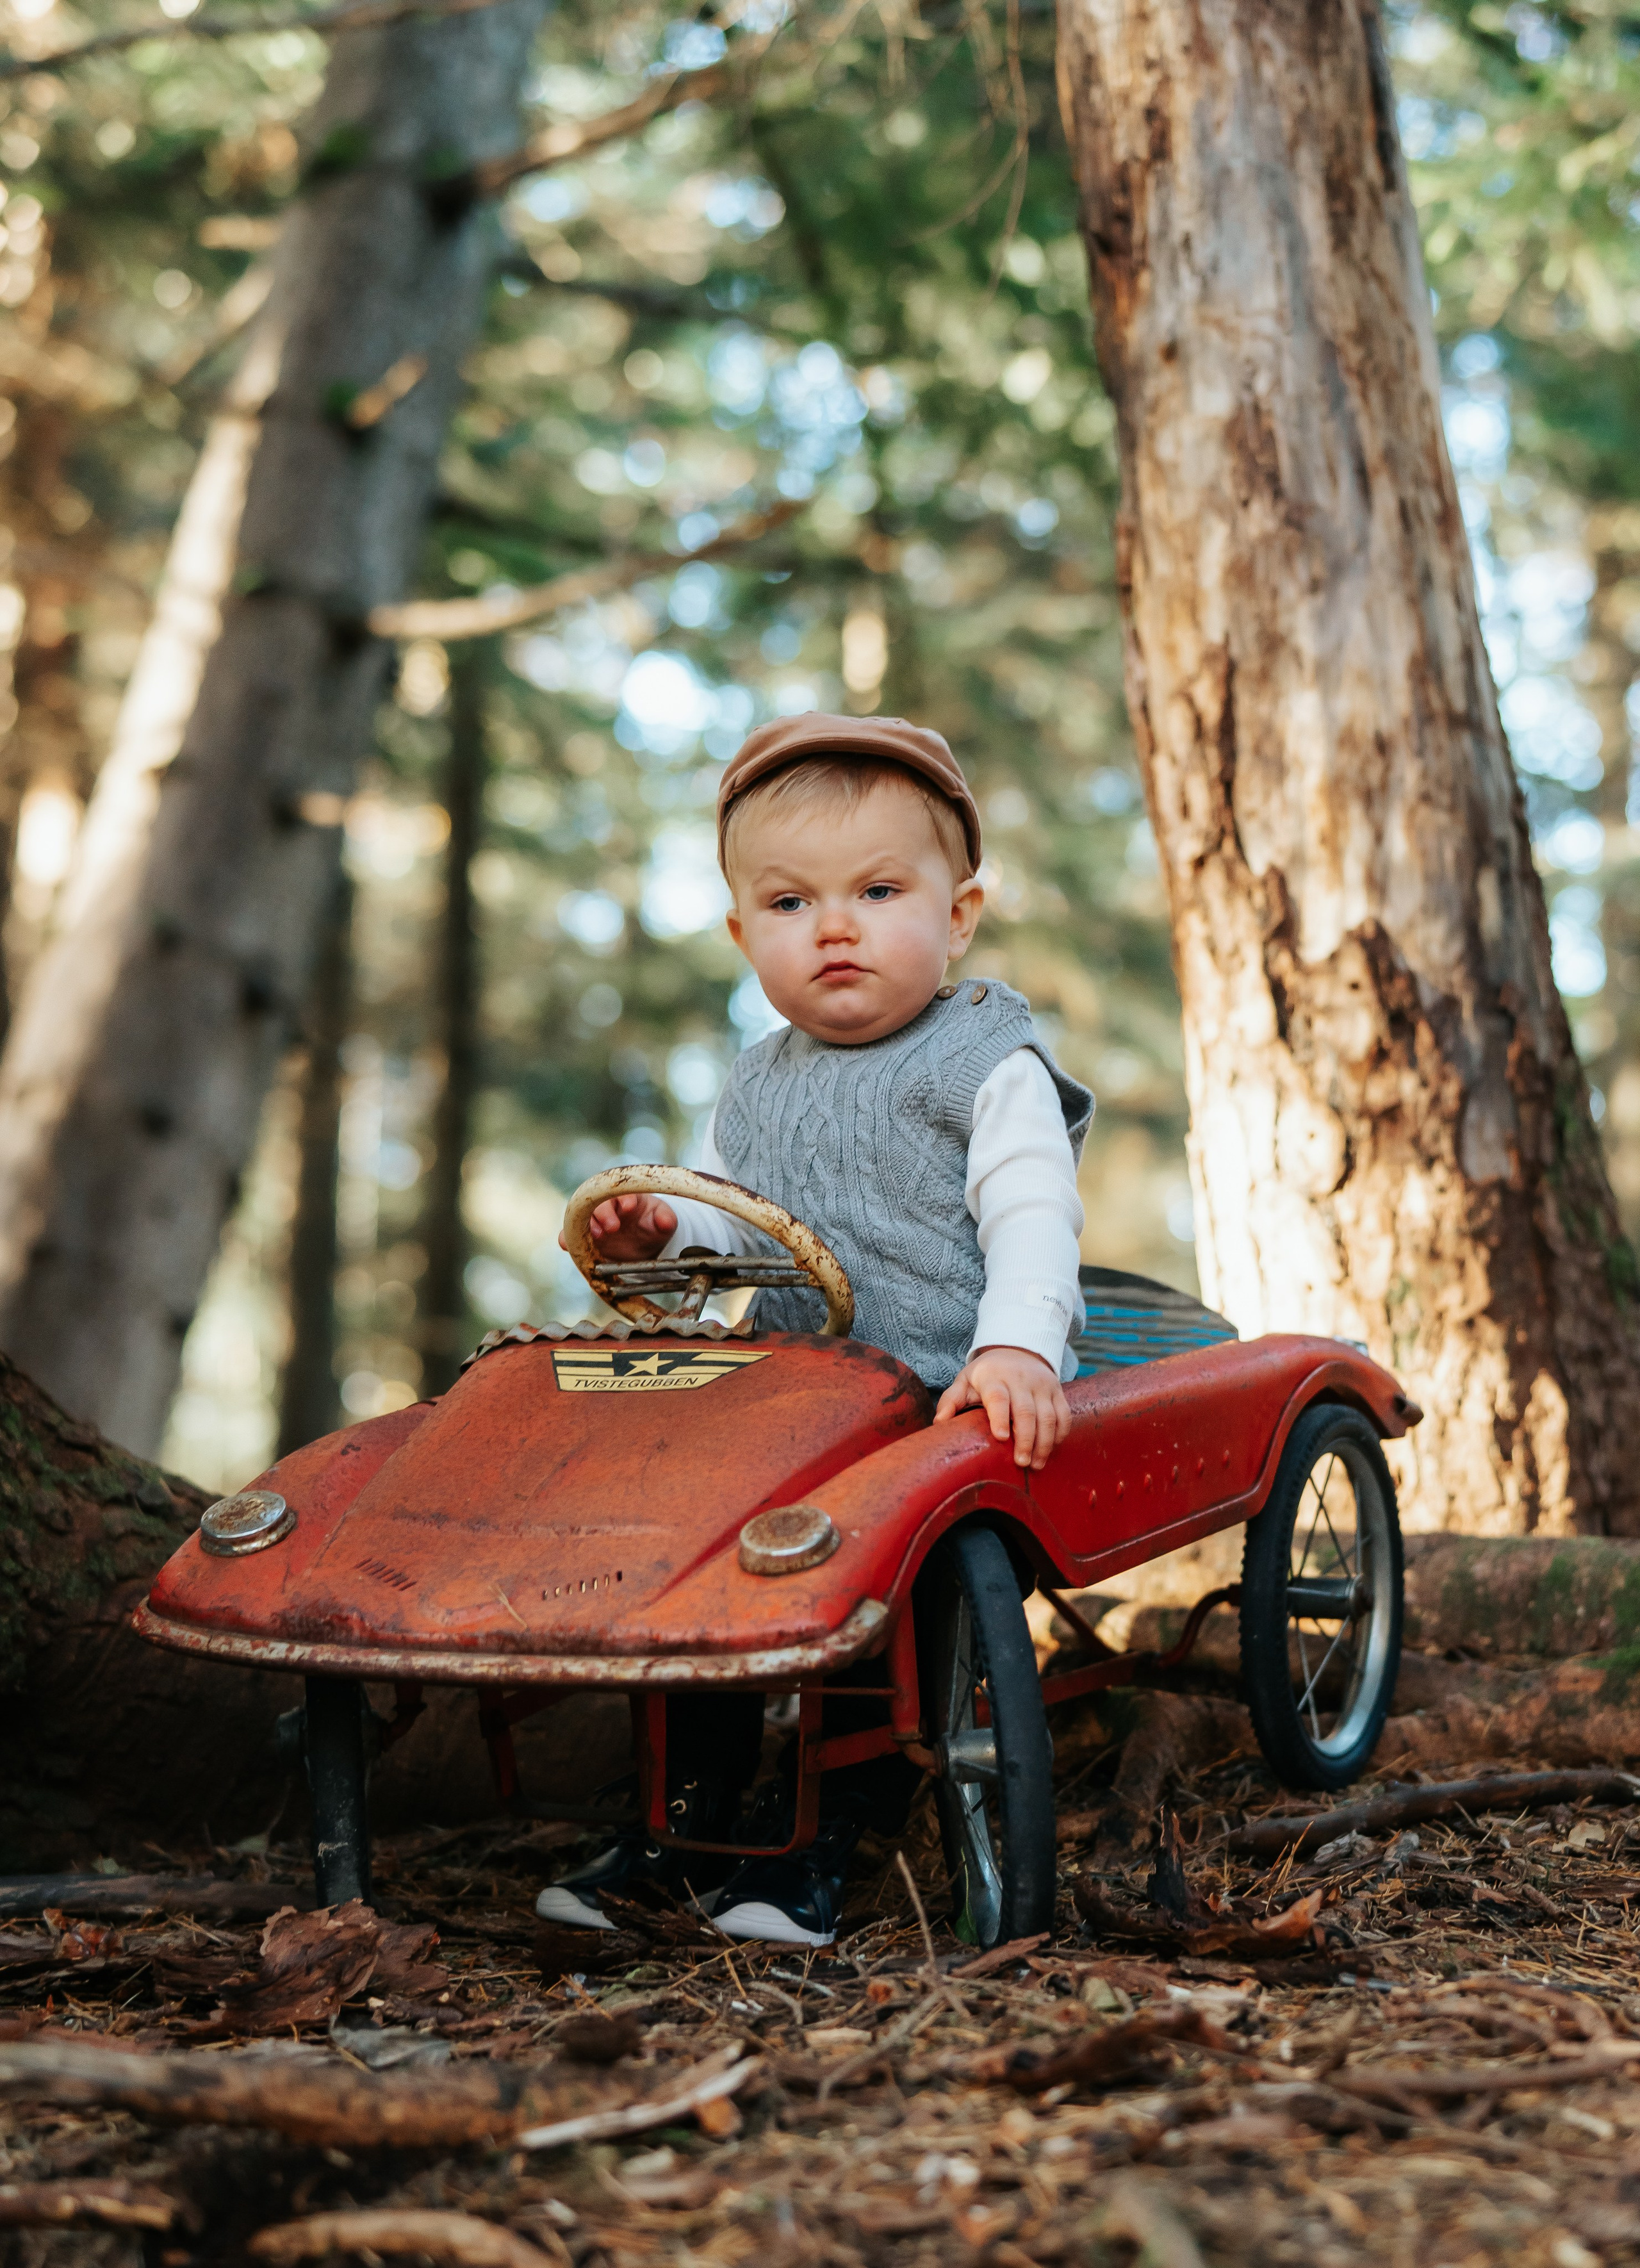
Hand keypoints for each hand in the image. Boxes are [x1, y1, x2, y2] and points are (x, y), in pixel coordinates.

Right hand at [562, 1192, 677, 1261]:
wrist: (642, 1246)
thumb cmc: (652, 1227)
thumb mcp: (663, 1224)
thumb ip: (665, 1220)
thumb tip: (666, 1220)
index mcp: (627, 1196)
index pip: (623, 1191)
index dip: (625, 1197)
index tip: (630, 1207)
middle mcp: (607, 1205)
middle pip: (599, 1202)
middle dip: (604, 1213)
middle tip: (613, 1227)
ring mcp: (593, 1220)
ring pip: (582, 1216)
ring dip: (586, 1225)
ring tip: (595, 1235)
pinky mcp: (584, 1236)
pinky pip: (570, 1234)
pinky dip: (566, 1238)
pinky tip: (565, 1244)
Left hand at [933, 1346, 1070, 1471]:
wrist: (1016, 1350)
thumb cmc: (987, 1374)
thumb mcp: (965, 1381)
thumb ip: (951, 1400)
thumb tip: (939, 1423)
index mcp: (994, 1378)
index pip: (998, 1397)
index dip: (1000, 1416)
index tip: (1001, 1437)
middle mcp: (1021, 1380)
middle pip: (1026, 1412)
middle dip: (1026, 1440)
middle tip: (1021, 1463)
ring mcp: (1042, 1385)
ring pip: (1049, 1416)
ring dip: (1044, 1443)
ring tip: (1036, 1464)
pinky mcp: (1057, 1391)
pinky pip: (1063, 1415)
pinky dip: (1060, 1434)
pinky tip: (1050, 1449)